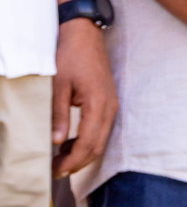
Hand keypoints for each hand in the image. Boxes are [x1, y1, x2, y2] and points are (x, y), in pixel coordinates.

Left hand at [51, 20, 117, 176]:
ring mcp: (111, 105)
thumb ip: (59, 114)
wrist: (85, 35)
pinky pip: (100, 129)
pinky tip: (69, 143)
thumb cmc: (71, 56)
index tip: (55, 171)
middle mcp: (110, 107)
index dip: (73, 161)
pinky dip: (86, 141)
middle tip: (54, 171)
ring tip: (59, 160)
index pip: (89, 143)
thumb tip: (57, 142)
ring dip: (82, 153)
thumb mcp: (59, 85)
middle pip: (97, 146)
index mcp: (99, 104)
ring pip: (100, 139)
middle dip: (77, 163)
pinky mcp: (107, 102)